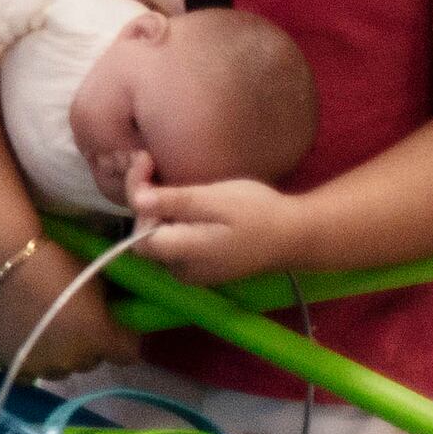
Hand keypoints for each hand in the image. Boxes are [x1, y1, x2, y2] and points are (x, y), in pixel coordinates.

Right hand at [0, 242, 138, 380]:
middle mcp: (74, 360)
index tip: (113, 326)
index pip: (127, 354)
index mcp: (101, 338)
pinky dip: (31, 362)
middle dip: (88, 345)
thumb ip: (112, 305)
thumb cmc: (56, 261)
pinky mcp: (11, 362)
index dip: (121, 339)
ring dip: (60, 355)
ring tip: (48, 331)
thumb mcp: (98, 279)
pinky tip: (28, 344)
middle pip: (91, 361)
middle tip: (75, 321)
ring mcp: (41, 365)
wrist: (3, 259)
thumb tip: (119, 315)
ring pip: (60, 370)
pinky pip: (28, 374)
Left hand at [123, 167, 310, 289]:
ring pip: (158, 237)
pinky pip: (175, 241)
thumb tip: (138, 200)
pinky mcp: (201, 265)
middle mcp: (181, 271)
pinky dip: (171, 218)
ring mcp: (192, 271)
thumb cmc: (259, 213)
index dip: (136, 197)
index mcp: (183, 256)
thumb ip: (176, 202)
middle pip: (145, 235)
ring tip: (162, 175)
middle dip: (145, 199)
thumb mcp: (215, 200)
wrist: (296, 235)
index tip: (146, 162)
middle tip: (151, 162)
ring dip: (156, 207)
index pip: (138, 233)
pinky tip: (181, 198)